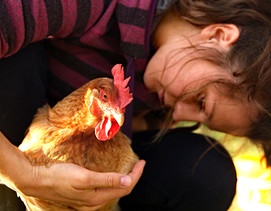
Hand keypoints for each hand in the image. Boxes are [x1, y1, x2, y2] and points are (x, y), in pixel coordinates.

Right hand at [22, 160, 144, 209]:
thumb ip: (107, 180)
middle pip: (120, 190)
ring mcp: (87, 200)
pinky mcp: (82, 195)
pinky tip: (112, 173)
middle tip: (138, 163)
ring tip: (129, 167)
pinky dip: (112, 180)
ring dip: (123, 179)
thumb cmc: (59, 177)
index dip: (136, 175)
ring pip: (112, 190)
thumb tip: (128, 181)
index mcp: (96, 199)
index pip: (125, 188)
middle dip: (132, 177)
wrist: (35, 180)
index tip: (142, 161)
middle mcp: (94, 202)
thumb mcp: (85, 177)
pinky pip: (103, 189)